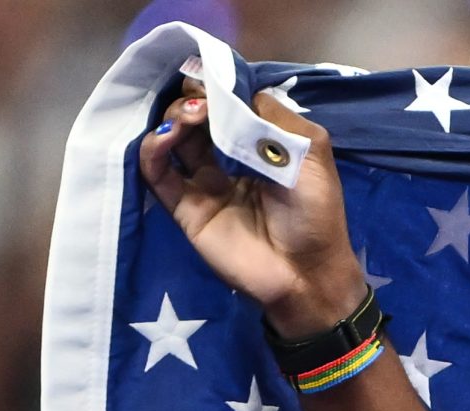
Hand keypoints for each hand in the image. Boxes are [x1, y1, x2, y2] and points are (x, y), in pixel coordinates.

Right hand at [138, 81, 366, 338]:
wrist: (308, 273)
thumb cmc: (316, 213)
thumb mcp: (310, 152)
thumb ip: (275, 118)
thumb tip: (236, 92)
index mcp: (259, 146)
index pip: (227, 105)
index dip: (218, 88)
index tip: (214, 78)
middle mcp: (228, 160)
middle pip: (195, 117)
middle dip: (194, 98)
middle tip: (203, 99)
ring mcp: (204, 183)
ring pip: (174, 137)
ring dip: (175, 116)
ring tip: (193, 116)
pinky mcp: (186, 207)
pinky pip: (157, 172)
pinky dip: (153, 148)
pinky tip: (168, 137)